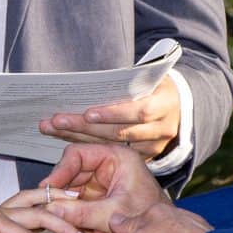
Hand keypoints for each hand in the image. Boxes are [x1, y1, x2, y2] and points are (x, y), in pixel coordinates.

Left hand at [40, 79, 181, 160]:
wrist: (179, 104)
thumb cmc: (155, 84)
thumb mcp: (148, 76)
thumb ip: (126, 82)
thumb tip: (87, 84)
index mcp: (165, 102)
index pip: (139, 111)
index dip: (113, 114)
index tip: (87, 113)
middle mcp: (162, 127)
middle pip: (120, 132)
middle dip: (85, 127)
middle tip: (56, 121)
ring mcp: (155, 145)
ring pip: (114, 145)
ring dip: (80, 138)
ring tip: (53, 129)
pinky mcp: (147, 156)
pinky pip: (114, 153)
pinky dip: (90, 147)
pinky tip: (68, 139)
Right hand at [41, 141, 166, 232]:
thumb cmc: (150, 218)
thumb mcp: (113, 214)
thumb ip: (82, 212)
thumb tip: (52, 210)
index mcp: (117, 158)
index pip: (78, 154)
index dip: (60, 170)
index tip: (49, 187)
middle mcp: (108, 166)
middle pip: (72, 170)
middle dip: (59, 188)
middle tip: (45, 203)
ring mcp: (102, 182)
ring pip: (71, 187)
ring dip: (63, 201)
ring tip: (53, 215)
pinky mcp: (99, 198)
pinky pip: (77, 201)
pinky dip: (70, 211)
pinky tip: (63, 221)